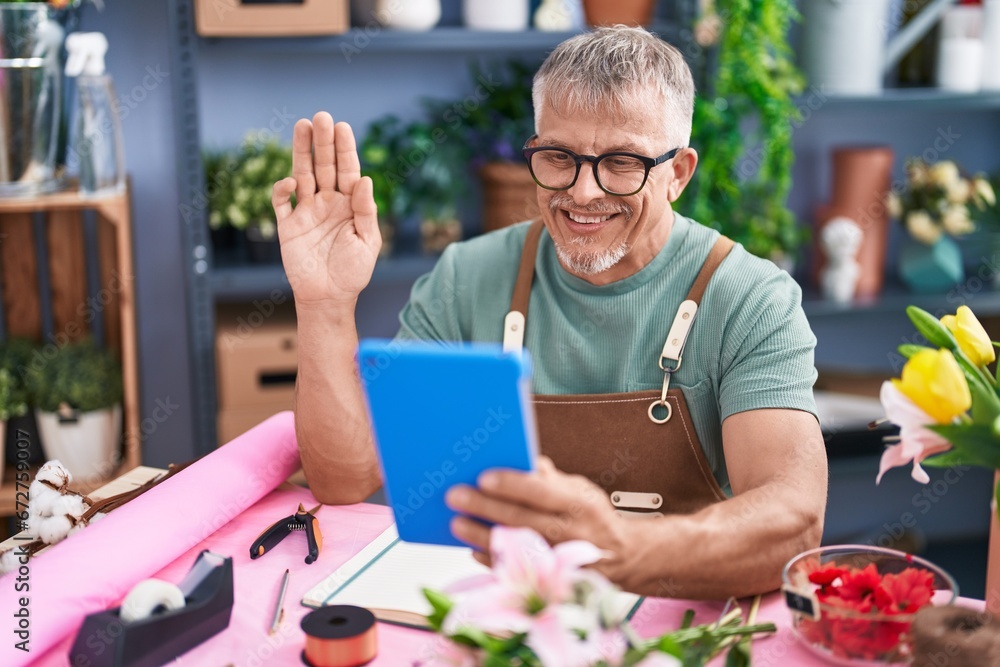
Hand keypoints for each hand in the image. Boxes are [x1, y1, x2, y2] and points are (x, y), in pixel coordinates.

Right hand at [272, 112, 380, 306]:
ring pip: (302, 175)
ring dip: (301, 152)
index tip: (342, 126)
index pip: (347, 170)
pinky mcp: (288, 226)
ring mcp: (306, 211)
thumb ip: (366, 211)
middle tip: (321, 116)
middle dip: (322, 142)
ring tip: (302, 125)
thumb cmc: (353, 272)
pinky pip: (282, 202)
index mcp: (349, 204)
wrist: (328, 298)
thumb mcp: (368, 242)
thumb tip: (365, 180)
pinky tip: (291, 182)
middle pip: (324, 165)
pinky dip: (283, 189)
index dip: (344, 149)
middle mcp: (327, 202)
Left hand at [444, 457, 634, 583]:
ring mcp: (562, 561)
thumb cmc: (592, 517)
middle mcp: (572, 534)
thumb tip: (522, 460)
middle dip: (485, 507)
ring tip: (457, 523)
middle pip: (522, 519)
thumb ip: (550, 478)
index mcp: (580, 505)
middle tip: (456, 496)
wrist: (621, 556)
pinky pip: (517, 573)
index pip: (541, 492)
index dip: (511, 484)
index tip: (483, 477)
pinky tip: (474, 548)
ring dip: (482, 535)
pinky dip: (493, 560)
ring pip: (515, 547)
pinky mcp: (553, 582)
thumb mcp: (580, 489)